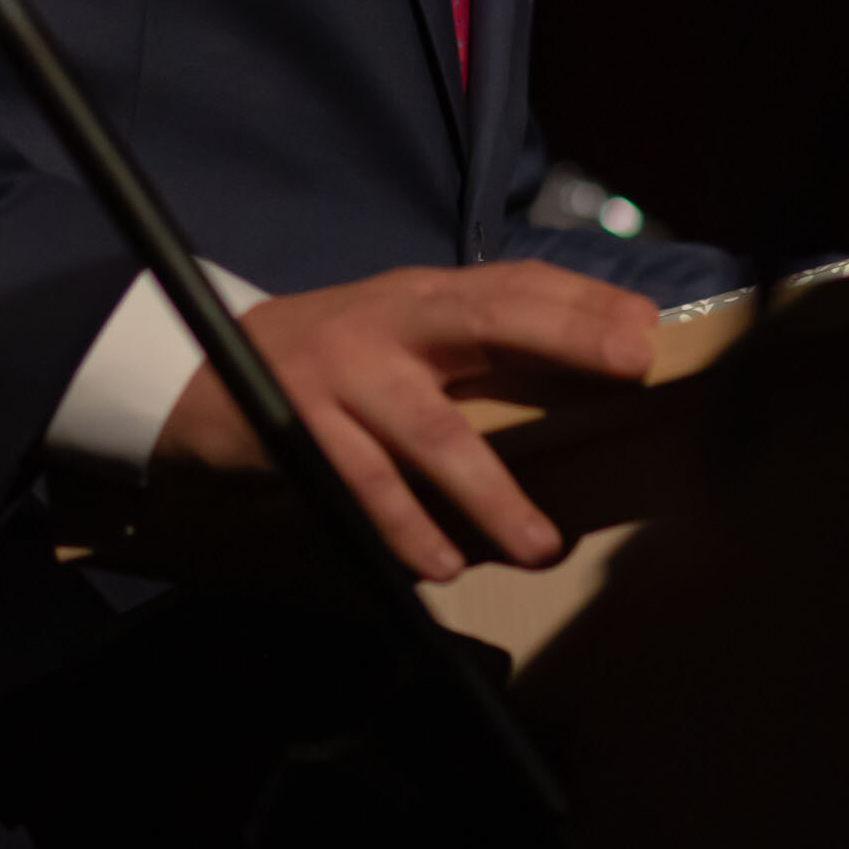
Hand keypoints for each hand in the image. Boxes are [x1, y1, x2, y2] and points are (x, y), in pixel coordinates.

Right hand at [151, 259, 659, 583]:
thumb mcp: (398, 334)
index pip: (514, 283)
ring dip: (490, 493)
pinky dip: (405, 527)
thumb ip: (472, 344)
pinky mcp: (302, 430)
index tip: (648, 327)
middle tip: (630, 366)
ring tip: (540, 544)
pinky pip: (364, 487)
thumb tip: (586, 363)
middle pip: (488, 318)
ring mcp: (344, 376)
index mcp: (421, 297)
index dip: (581, 299)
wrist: (201, 375)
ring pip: (433, 432)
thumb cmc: (329, 361)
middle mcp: (388, 324)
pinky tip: (440, 565)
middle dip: (563, 337)